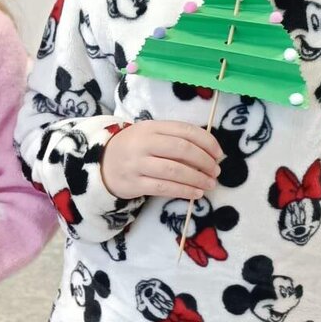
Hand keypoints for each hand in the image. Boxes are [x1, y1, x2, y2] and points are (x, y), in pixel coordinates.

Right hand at [100, 121, 222, 198]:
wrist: (101, 164)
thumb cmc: (134, 148)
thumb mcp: (150, 135)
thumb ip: (174, 138)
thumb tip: (209, 152)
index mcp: (151, 127)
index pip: (185, 131)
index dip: (207, 142)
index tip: (219, 153)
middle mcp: (143, 143)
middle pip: (181, 150)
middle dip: (204, 161)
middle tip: (216, 171)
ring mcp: (137, 164)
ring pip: (174, 171)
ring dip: (197, 178)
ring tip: (210, 184)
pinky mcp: (133, 183)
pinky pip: (163, 188)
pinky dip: (183, 191)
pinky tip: (196, 194)